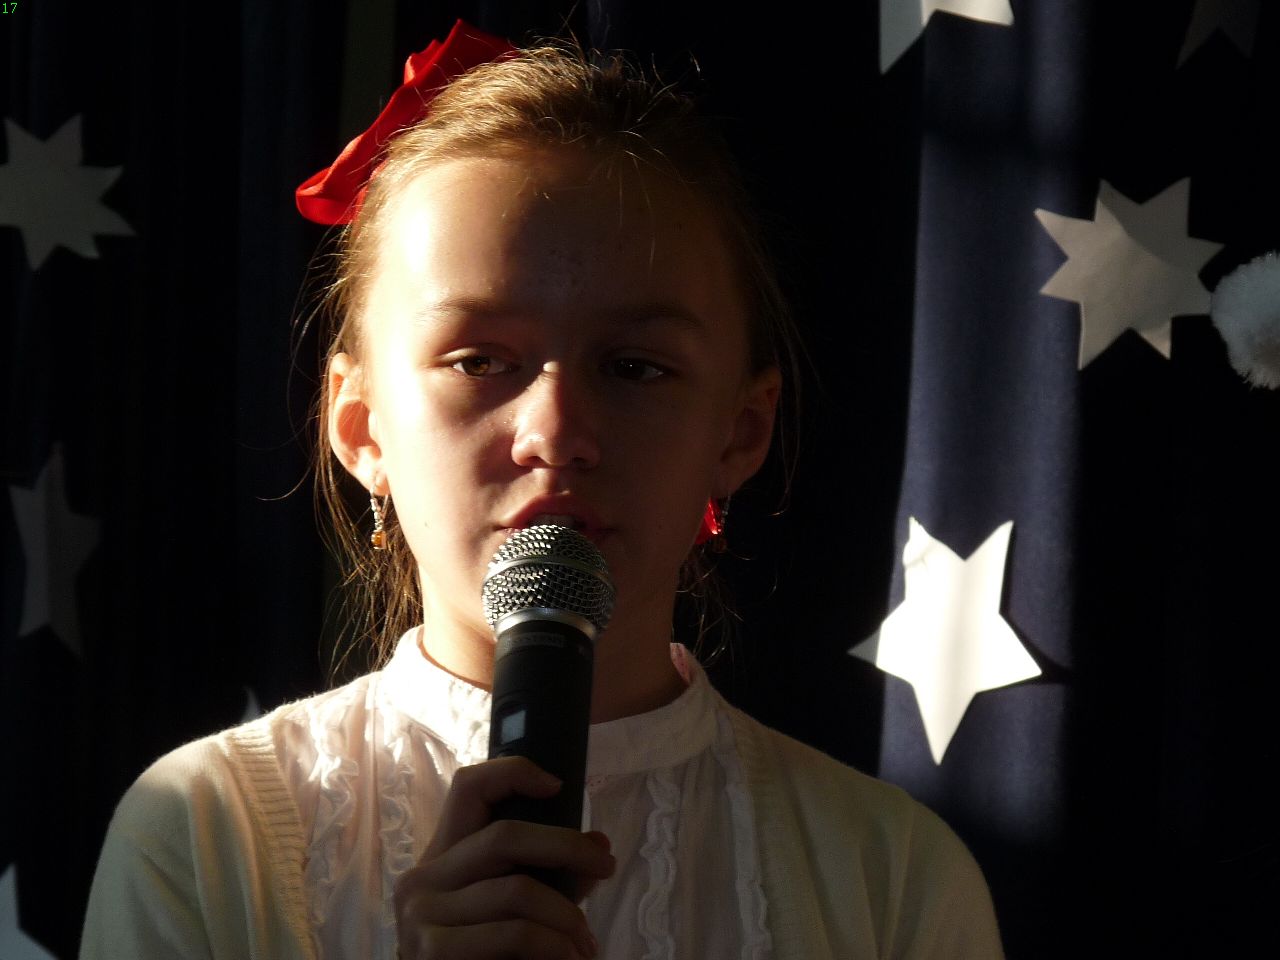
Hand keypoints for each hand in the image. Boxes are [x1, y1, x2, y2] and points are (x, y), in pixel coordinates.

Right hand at [394, 756, 614, 958]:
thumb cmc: (484, 957)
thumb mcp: (512, 912)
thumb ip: (552, 881)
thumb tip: (601, 845)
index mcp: (440, 858)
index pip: (467, 788)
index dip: (512, 774)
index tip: (557, 786)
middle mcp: (423, 878)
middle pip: (503, 836)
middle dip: (566, 846)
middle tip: (606, 867)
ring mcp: (421, 914)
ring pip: (518, 891)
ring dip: (567, 918)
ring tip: (586, 944)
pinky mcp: (433, 951)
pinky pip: (516, 933)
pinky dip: (555, 947)